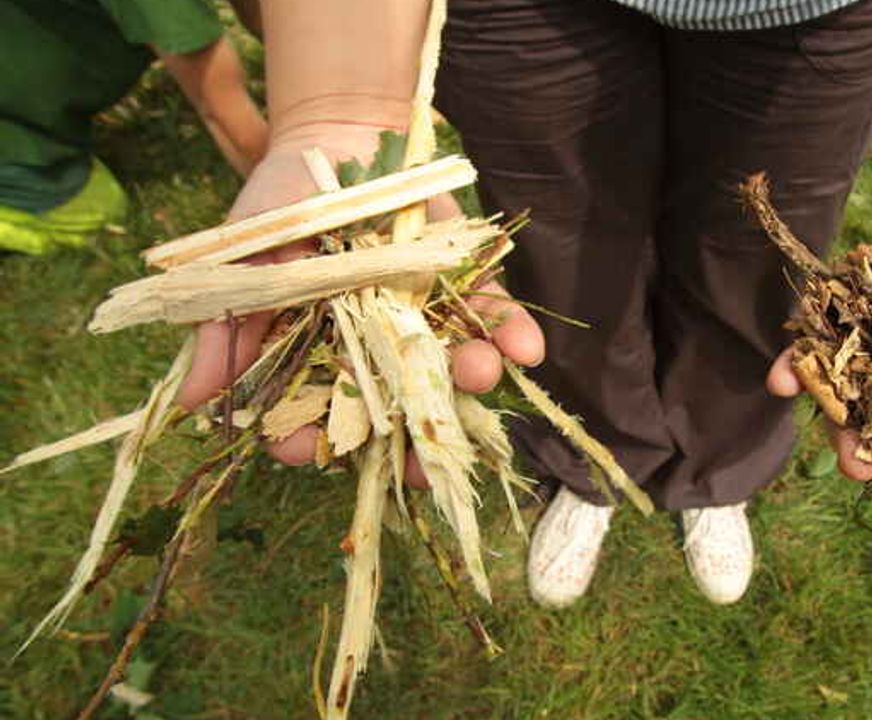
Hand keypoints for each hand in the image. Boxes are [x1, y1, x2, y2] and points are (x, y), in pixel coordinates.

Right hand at [175, 124, 544, 467]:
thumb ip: (224, 329)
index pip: (317, 418)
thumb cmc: (279, 205)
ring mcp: (426, 322)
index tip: (317, 447)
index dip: (314, 440)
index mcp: (321, 358)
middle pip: (396, 414)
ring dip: (469, 380)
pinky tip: (527, 349)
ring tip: (478, 374)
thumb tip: (193, 406)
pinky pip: (495, 319)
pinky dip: (515, 335)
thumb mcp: (240, 261)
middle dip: (414, 438)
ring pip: (451, 371)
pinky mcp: (467, 287)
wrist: (338, 135)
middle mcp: (378, 353)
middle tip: (427, 457)